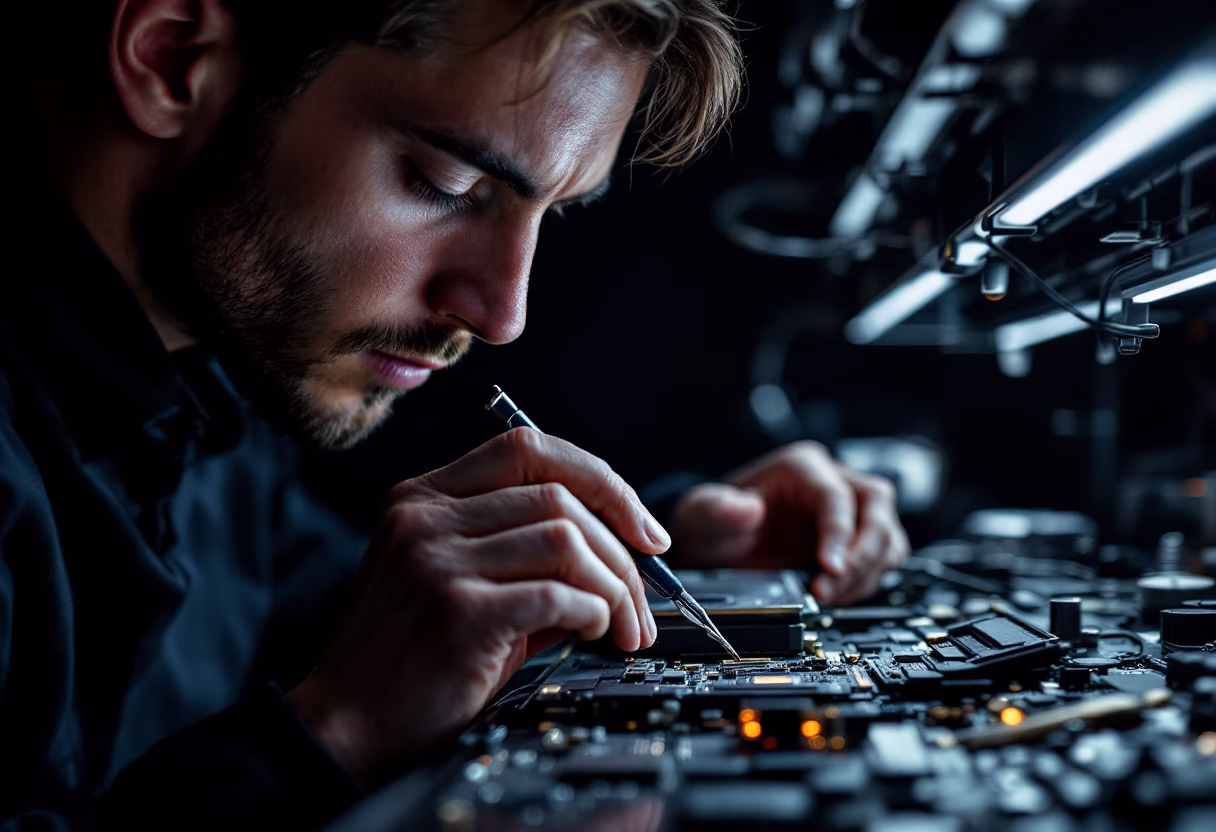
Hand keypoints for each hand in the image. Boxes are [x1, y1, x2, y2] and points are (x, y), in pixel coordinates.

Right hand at [287, 429, 665, 787]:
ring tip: (623, 627)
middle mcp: (424, 518)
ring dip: (615, 586)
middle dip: (621, 549)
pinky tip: (593, 633)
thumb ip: (526, 554)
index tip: (641, 527)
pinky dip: (595, 612)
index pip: (527, 448)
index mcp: (422, 497)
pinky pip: (558, 594)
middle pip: (559, 496)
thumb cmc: (411, 658)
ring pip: (566, 540)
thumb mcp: (461, 583)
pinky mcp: (457, 611)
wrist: (346, 726)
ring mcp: (436, 561)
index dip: (599, 479)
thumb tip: (623, 549)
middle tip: (644, 602)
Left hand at [671, 441, 908, 604]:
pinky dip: (866, 582)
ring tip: (827, 597)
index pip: (835, 495)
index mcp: (801, 467)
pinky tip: (836, 596)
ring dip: (865, 572)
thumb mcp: (703, 514)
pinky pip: (883, 559)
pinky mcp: (857, 542)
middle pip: (876, 507)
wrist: (721, 546)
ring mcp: (851, 512)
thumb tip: (745, 509)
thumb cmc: (718, 524)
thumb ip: (716, 509)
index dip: (838, 532)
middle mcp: (833, 482)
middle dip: (861, 554)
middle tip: (831, 589)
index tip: (829, 567)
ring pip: (887, 535)